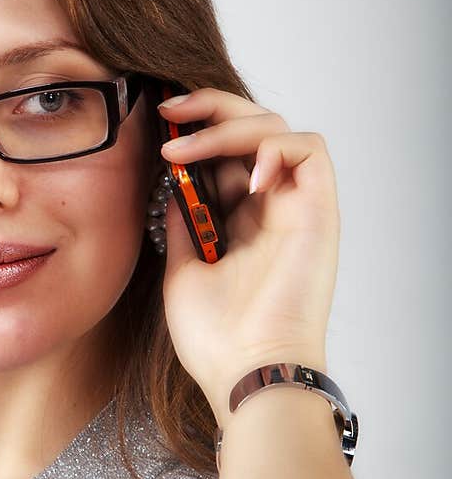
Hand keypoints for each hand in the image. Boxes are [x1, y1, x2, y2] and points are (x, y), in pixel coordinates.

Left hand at [157, 88, 339, 430]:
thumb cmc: (216, 338)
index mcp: (242, 219)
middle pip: (253, 125)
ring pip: (277, 128)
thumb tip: (171, 181)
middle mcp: (272, 206)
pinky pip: (309, 148)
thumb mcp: (182, 268)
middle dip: (211, 106)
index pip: (227, 150)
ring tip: (186, 148)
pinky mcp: (319, 211)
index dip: (197, 126)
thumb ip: (184, 221)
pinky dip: (273, 147)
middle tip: (169, 111)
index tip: (159, 123)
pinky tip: (241, 179)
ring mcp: (296, 206)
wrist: (244, 371)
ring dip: (229, 124)